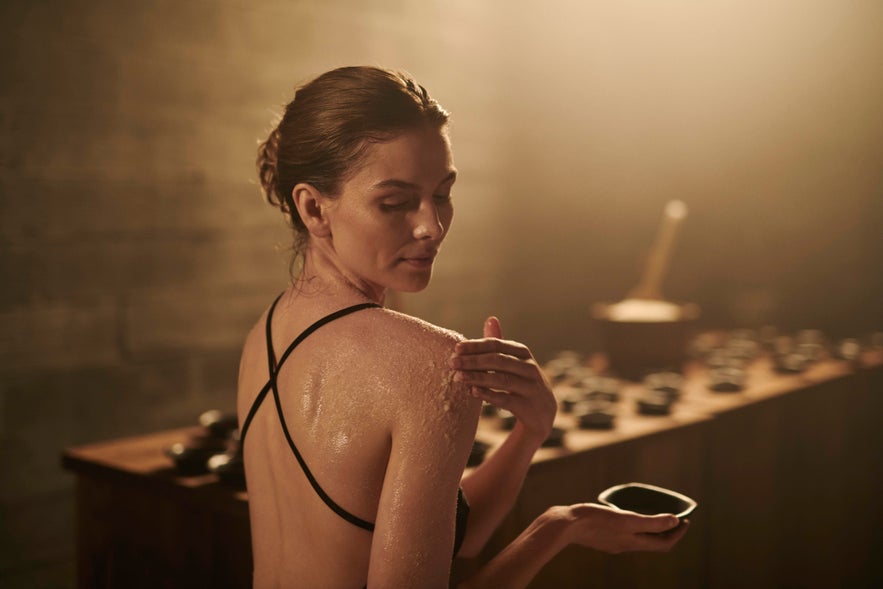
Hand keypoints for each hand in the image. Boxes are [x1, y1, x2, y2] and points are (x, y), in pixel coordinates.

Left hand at [450, 316, 556, 441]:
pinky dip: (489, 395)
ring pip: (502, 379)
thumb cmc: (521, 380)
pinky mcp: (528, 406)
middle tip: (452, 363)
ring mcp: (530, 386)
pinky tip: (473, 392)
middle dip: (474, 361)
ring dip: (478, 377)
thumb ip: (499, 343)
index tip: (456, 349)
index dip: (476, 346)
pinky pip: (506, 399)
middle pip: (498, 360)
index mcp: (522, 352)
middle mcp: (529, 367)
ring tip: (458, 377)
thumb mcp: (513, 360)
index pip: (497, 345)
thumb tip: (490, 318)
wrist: (543, 410)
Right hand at [552, 503, 688, 553]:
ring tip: (656, 515)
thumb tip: (675, 522)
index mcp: (633, 542)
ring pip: (640, 539)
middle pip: (653, 543)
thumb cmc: (595, 520)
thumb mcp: (626, 519)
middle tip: (675, 517)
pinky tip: (628, 516)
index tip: (686, 520)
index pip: (663, 544)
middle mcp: (626, 545)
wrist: (566, 526)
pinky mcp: (603, 537)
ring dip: (652, 530)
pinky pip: (627, 534)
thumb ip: (651, 522)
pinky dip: (636, 527)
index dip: (678, 534)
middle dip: (667, 532)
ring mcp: (614, 543)